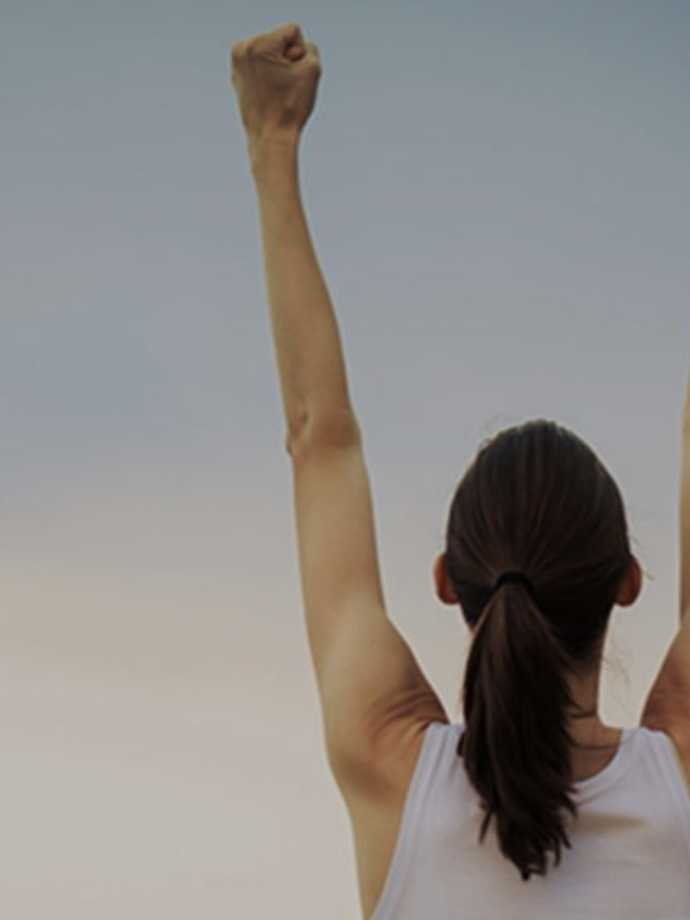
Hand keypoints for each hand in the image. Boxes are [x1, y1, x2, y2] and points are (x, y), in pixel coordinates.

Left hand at [230, 22, 321, 142]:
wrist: (271, 139)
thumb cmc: (291, 107)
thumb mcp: (312, 69)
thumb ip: (308, 47)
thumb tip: (288, 52)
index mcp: (257, 44)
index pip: (292, 31)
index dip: (300, 54)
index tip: (291, 77)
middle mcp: (241, 48)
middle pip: (280, 40)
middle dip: (288, 60)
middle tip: (283, 87)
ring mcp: (237, 62)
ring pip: (272, 53)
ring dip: (280, 68)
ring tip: (276, 91)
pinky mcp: (238, 75)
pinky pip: (263, 66)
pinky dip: (270, 76)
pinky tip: (269, 94)